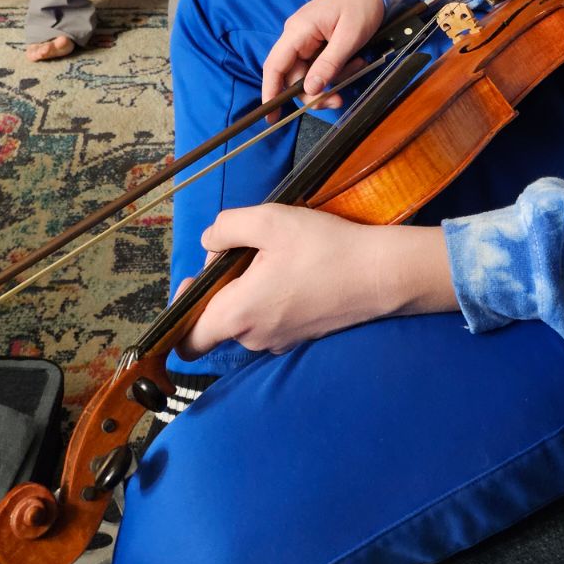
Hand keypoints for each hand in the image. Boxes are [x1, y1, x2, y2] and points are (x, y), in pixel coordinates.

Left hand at [179, 205, 453, 355]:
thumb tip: (208, 242)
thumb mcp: (269, 220)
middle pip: (216, 319)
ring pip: (244, 317)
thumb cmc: (323, 247)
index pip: (187, 341)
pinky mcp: (300, 337)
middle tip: (249, 250)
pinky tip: (296, 270)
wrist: (380, 274)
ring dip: (249, 289)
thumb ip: (225, 227)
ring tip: (278, 256)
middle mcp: (253, 339)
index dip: (183, 311)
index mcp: (237, 315)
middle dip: (223, 285)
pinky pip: (269, 319)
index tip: (201, 279)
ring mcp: (278, 343)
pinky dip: (271, 297)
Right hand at [262, 0, 386, 112]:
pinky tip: (356, 62)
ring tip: (358, 67)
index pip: (274, 66)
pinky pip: (321, 65)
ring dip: (332, 80)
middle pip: (295, 77)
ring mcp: (307, 40)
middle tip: (339, 99)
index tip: (272, 117)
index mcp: (298, 31)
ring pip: (310, 74)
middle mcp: (297, 36)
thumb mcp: (349, 37)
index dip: (270, 92)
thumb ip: (329, 64)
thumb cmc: (361, 4)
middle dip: (316, 92)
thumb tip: (310, 90)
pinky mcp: (319, 42)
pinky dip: (337, 70)